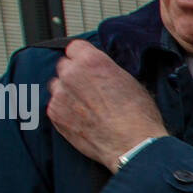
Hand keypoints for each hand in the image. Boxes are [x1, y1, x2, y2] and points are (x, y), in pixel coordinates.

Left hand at [46, 40, 167, 171]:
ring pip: (58, 87)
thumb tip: (103, 73)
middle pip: (64, 66)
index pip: (75, 47)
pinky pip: (55, 106)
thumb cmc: (137, 117)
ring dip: (68, 94)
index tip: (87, 66)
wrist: (133, 145)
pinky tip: (82, 120)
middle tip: (90, 90)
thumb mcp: (130, 82)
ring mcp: (61, 95)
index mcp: (92, 61)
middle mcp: (72, 74)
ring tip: (87, 108)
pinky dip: (65, 111)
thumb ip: (108, 71)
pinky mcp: (55, 115)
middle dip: (75, 75)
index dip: (83, 58)